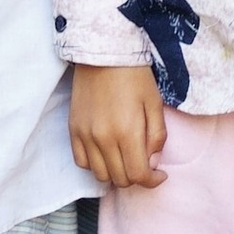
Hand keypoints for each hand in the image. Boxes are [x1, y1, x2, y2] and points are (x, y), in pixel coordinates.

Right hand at [68, 62, 167, 187]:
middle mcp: (103, 138)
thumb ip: (157, 137)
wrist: (104, 53)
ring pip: (100, 175)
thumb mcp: (155, 104)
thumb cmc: (134, 76)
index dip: (152, 181)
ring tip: (125, 159)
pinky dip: (95, 165)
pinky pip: (82, 162)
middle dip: (136, 177)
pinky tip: (106, 154)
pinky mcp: (73, 130)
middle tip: (144, 163)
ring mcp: (85, 135)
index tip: (159, 175)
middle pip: (120, 179)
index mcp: (127, 132)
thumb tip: (152, 162)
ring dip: (115, 173)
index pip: (138, 175)